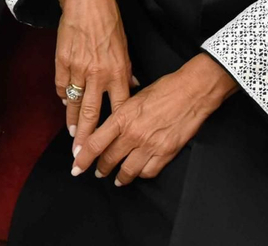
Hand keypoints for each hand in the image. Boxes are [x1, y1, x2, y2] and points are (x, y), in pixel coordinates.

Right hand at [56, 0, 132, 142]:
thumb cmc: (109, 21)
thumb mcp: (125, 46)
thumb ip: (126, 71)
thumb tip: (131, 88)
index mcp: (118, 71)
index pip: (118, 107)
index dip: (114, 129)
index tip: (112, 145)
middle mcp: (98, 74)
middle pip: (92, 114)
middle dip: (87, 139)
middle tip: (82, 157)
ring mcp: (78, 68)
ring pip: (74, 104)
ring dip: (73, 122)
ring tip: (73, 138)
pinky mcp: (62, 61)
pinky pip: (62, 85)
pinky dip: (64, 96)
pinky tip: (65, 103)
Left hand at [72, 54, 237, 184]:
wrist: (192, 91)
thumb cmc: (164, 89)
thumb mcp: (134, 97)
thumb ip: (120, 115)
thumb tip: (108, 128)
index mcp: (122, 117)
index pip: (96, 143)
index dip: (83, 158)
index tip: (76, 166)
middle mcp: (133, 134)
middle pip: (109, 159)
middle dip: (100, 168)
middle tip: (97, 171)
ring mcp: (150, 145)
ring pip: (127, 171)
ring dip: (119, 176)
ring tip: (116, 178)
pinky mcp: (166, 153)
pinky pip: (148, 172)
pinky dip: (140, 174)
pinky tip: (137, 172)